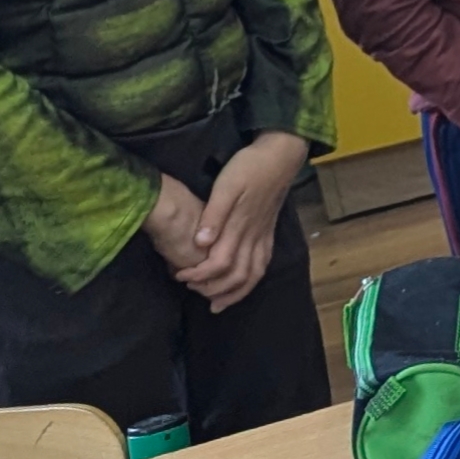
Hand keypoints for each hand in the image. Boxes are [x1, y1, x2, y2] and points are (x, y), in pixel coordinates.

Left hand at [168, 138, 304, 309]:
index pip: (219, 264)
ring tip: (217, 303)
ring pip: (253, 275)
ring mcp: (263, 236)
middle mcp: (253, 237)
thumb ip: (213, 215)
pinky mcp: (268, 232)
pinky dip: (251, 280)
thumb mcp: (226, 186)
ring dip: (235, 293)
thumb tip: (199, 243)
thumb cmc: (248, 168)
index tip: (179, 275)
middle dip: (214, 290)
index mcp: (240, 227)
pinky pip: (263, 265)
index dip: (199, 276)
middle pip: (238, 277)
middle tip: (192, 290)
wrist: (279, 156)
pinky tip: (241, 283)